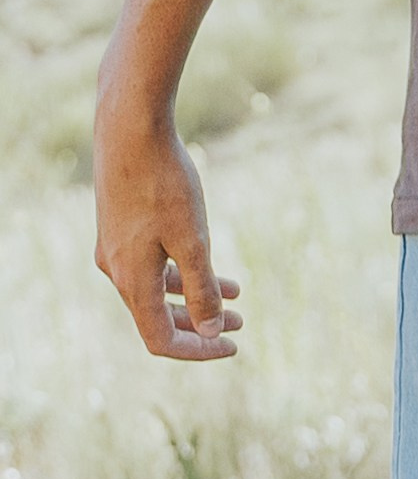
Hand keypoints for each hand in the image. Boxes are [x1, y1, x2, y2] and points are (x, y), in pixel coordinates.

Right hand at [93, 100, 242, 360]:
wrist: (131, 129)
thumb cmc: (165, 183)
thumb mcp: (193, 239)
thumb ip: (201, 288)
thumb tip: (212, 331)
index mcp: (131, 281)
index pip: (160, 340)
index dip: (197, 350)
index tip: (233, 346)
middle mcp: (116, 271)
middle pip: (157, 318)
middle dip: (201, 325)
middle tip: (240, 325)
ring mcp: (115, 248)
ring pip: (156, 290)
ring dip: (194, 296)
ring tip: (237, 295)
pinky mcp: (120, 226)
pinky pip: (152, 264)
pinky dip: (181, 270)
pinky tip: (210, 260)